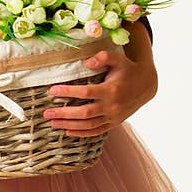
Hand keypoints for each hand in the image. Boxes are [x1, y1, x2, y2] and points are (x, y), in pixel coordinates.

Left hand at [42, 42, 157, 136]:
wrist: (145, 85)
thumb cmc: (127, 69)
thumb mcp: (117, 58)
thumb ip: (102, 57)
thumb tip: (85, 63)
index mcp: (111, 90)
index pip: (86, 93)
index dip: (68, 92)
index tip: (52, 90)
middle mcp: (112, 107)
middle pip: (84, 113)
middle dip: (63, 114)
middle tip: (46, 113)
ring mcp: (113, 117)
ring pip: (88, 125)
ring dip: (69, 126)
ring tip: (52, 123)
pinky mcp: (114, 123)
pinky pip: (96, 132)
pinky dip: (82, 134)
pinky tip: (68, 132)